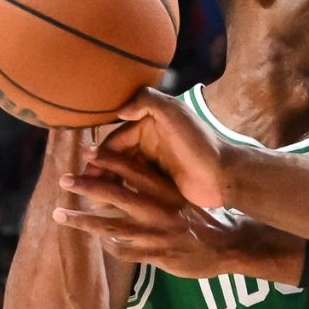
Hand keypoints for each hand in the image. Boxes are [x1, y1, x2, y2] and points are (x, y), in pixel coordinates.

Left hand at [53, 147, 291, 278]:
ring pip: (111, 227)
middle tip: (64, 180)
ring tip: (60, 215)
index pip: (133, 169)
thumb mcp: (184, 193)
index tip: (87, 152)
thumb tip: (132, 170)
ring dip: (83, 221)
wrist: (231, 244)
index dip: (108, 159)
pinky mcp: (157, 255)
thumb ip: (159, 185)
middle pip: (115, 195)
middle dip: (86, 187)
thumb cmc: (205, 217)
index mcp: (166, 190)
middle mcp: (158, 210)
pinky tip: (97, 241)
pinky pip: (124, 251)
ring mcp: (156, 234)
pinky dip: (108, 246)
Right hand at [88, 90, 238, 209]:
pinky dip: (123, 195)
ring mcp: (156, 164)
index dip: (100, 153)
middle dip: (98, 171)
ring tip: (94, 200)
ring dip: (108, 185)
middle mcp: (151, 142)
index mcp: (150, 124)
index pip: (116, 139)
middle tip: (81, 187)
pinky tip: (111, 207)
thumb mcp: (174, 113)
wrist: (227, 176)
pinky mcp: (162, 184)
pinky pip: (136, 188)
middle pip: (116, 157)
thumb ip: (147, 101)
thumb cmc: (201, 143)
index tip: (85, 167)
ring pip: (124, 174)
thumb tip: (118, 108)